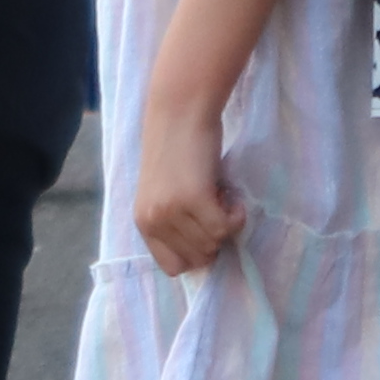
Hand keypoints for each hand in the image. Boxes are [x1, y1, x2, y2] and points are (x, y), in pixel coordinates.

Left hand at [131, 91, 242, 276]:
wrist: (180, 112)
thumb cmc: (176, 149)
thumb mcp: (164, 194)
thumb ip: (174, 223)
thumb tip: (205, 254)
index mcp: (143, 222)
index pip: (172, 267)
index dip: (195, 253)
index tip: (203, 229)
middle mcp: (153, 220)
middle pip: (197, 258)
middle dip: (213, 238)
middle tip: (214, 207)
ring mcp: (172, 211)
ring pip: (213, 243)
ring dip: (225, 224)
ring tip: (220, 196)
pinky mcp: (194, 198)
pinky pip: (225, 228)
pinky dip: (236, 216)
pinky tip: (231, 196)